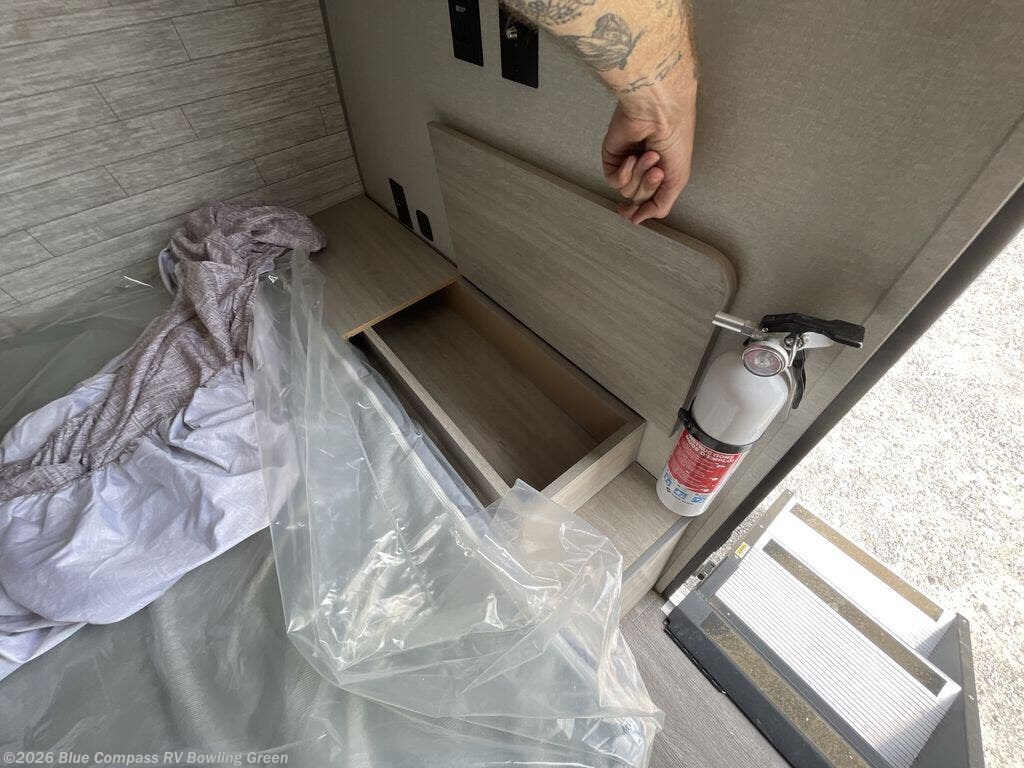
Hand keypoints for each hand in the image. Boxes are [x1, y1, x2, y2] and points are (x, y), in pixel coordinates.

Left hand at [602, 79, 696, 224]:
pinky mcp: (612, 157)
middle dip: (649, 186)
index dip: (643, 209)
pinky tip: (632, 156)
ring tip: (649, 155)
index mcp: (660, 174)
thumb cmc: (675, 139)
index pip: (647, 202)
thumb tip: (638, 220)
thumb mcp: (677, 180)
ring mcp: (626, 163)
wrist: (660, 114)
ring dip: (640, 175)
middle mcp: (642, 170)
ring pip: (626, 191)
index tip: (636, 214)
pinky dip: (625, 172)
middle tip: (658, 168)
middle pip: (638, 199)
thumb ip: (660, 205)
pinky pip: (614, 180)